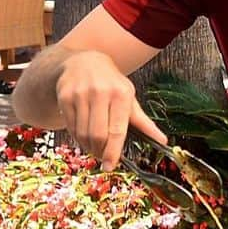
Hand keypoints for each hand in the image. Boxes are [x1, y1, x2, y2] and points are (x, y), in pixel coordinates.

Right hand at [54, 50, 166, 170]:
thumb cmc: (111, 84)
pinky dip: (77, 138)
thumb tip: (163, 141)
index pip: (117, 130)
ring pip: (83, 133)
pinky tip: (83, 136)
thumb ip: (143, 122)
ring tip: (94, 147)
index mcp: (121, 93)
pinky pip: (70, 127)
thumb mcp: (129, 98)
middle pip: (98, 135)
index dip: (113, 151)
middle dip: (100, 151)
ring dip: (88, 147)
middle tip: (103, 157)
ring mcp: (80, 93)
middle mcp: (100, 92)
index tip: (110, 166)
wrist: (84, 62)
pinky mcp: (64, 96)